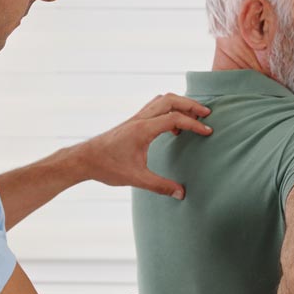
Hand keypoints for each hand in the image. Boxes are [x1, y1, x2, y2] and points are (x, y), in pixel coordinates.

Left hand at [82, 93, 211, 198]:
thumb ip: (160, 186)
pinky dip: (168, 110)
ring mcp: (135, 118)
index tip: (208, 132)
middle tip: (206, 114)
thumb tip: (181, 194)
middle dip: (191, 104)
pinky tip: (172, 128)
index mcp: (143, 129)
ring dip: (179, 104)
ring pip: (162, 100)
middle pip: (170, 99)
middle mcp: (140, 119)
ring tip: (193, 118)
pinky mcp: (132, 122)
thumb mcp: (136, 179)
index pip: (175, 118)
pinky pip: (154, 108)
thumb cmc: (107, 167)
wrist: (84, 159)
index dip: (194, 124)